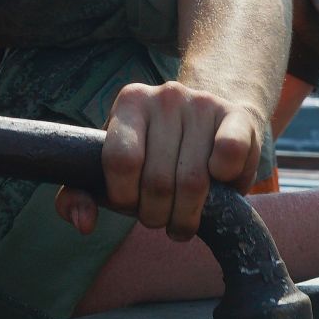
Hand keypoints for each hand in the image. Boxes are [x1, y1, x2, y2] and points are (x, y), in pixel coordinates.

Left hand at [55, 81, 264, 240]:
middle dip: (156, 215)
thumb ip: (81, 194)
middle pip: (157, 180)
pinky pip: (230, 155)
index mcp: (130, 102)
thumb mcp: (113, 166)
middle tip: (161, 217)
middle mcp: (165, 95)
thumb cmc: (155, 151)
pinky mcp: (237, 117)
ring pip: (193, 182)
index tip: (131, 203)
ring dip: (188, 215)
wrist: (211, 120)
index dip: (125, 197)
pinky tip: (218, 186)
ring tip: (185, 217)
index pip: (120, 160)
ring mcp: (203, 104)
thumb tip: (83, 223)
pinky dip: (225, 183)